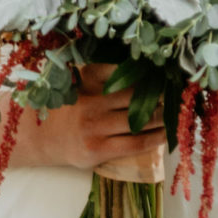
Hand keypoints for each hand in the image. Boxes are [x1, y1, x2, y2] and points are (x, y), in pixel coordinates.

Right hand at [20, 65, 164, 175]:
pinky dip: (154, 138)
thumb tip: (142, 67)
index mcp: (84, 80)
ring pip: (138, 121)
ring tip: (176, 114)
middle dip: (159, 95)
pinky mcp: (97, 149)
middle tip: (177, 94)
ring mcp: (93, 127)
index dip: (144, 71)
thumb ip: (103, 73)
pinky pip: (134, 144)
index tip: (164, 71)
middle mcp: (89, 102)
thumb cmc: (68, 107)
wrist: (41, 137)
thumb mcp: (78, 82)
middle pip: (135, 96)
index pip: (119, 70)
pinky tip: (165, 134)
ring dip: (162, 117)